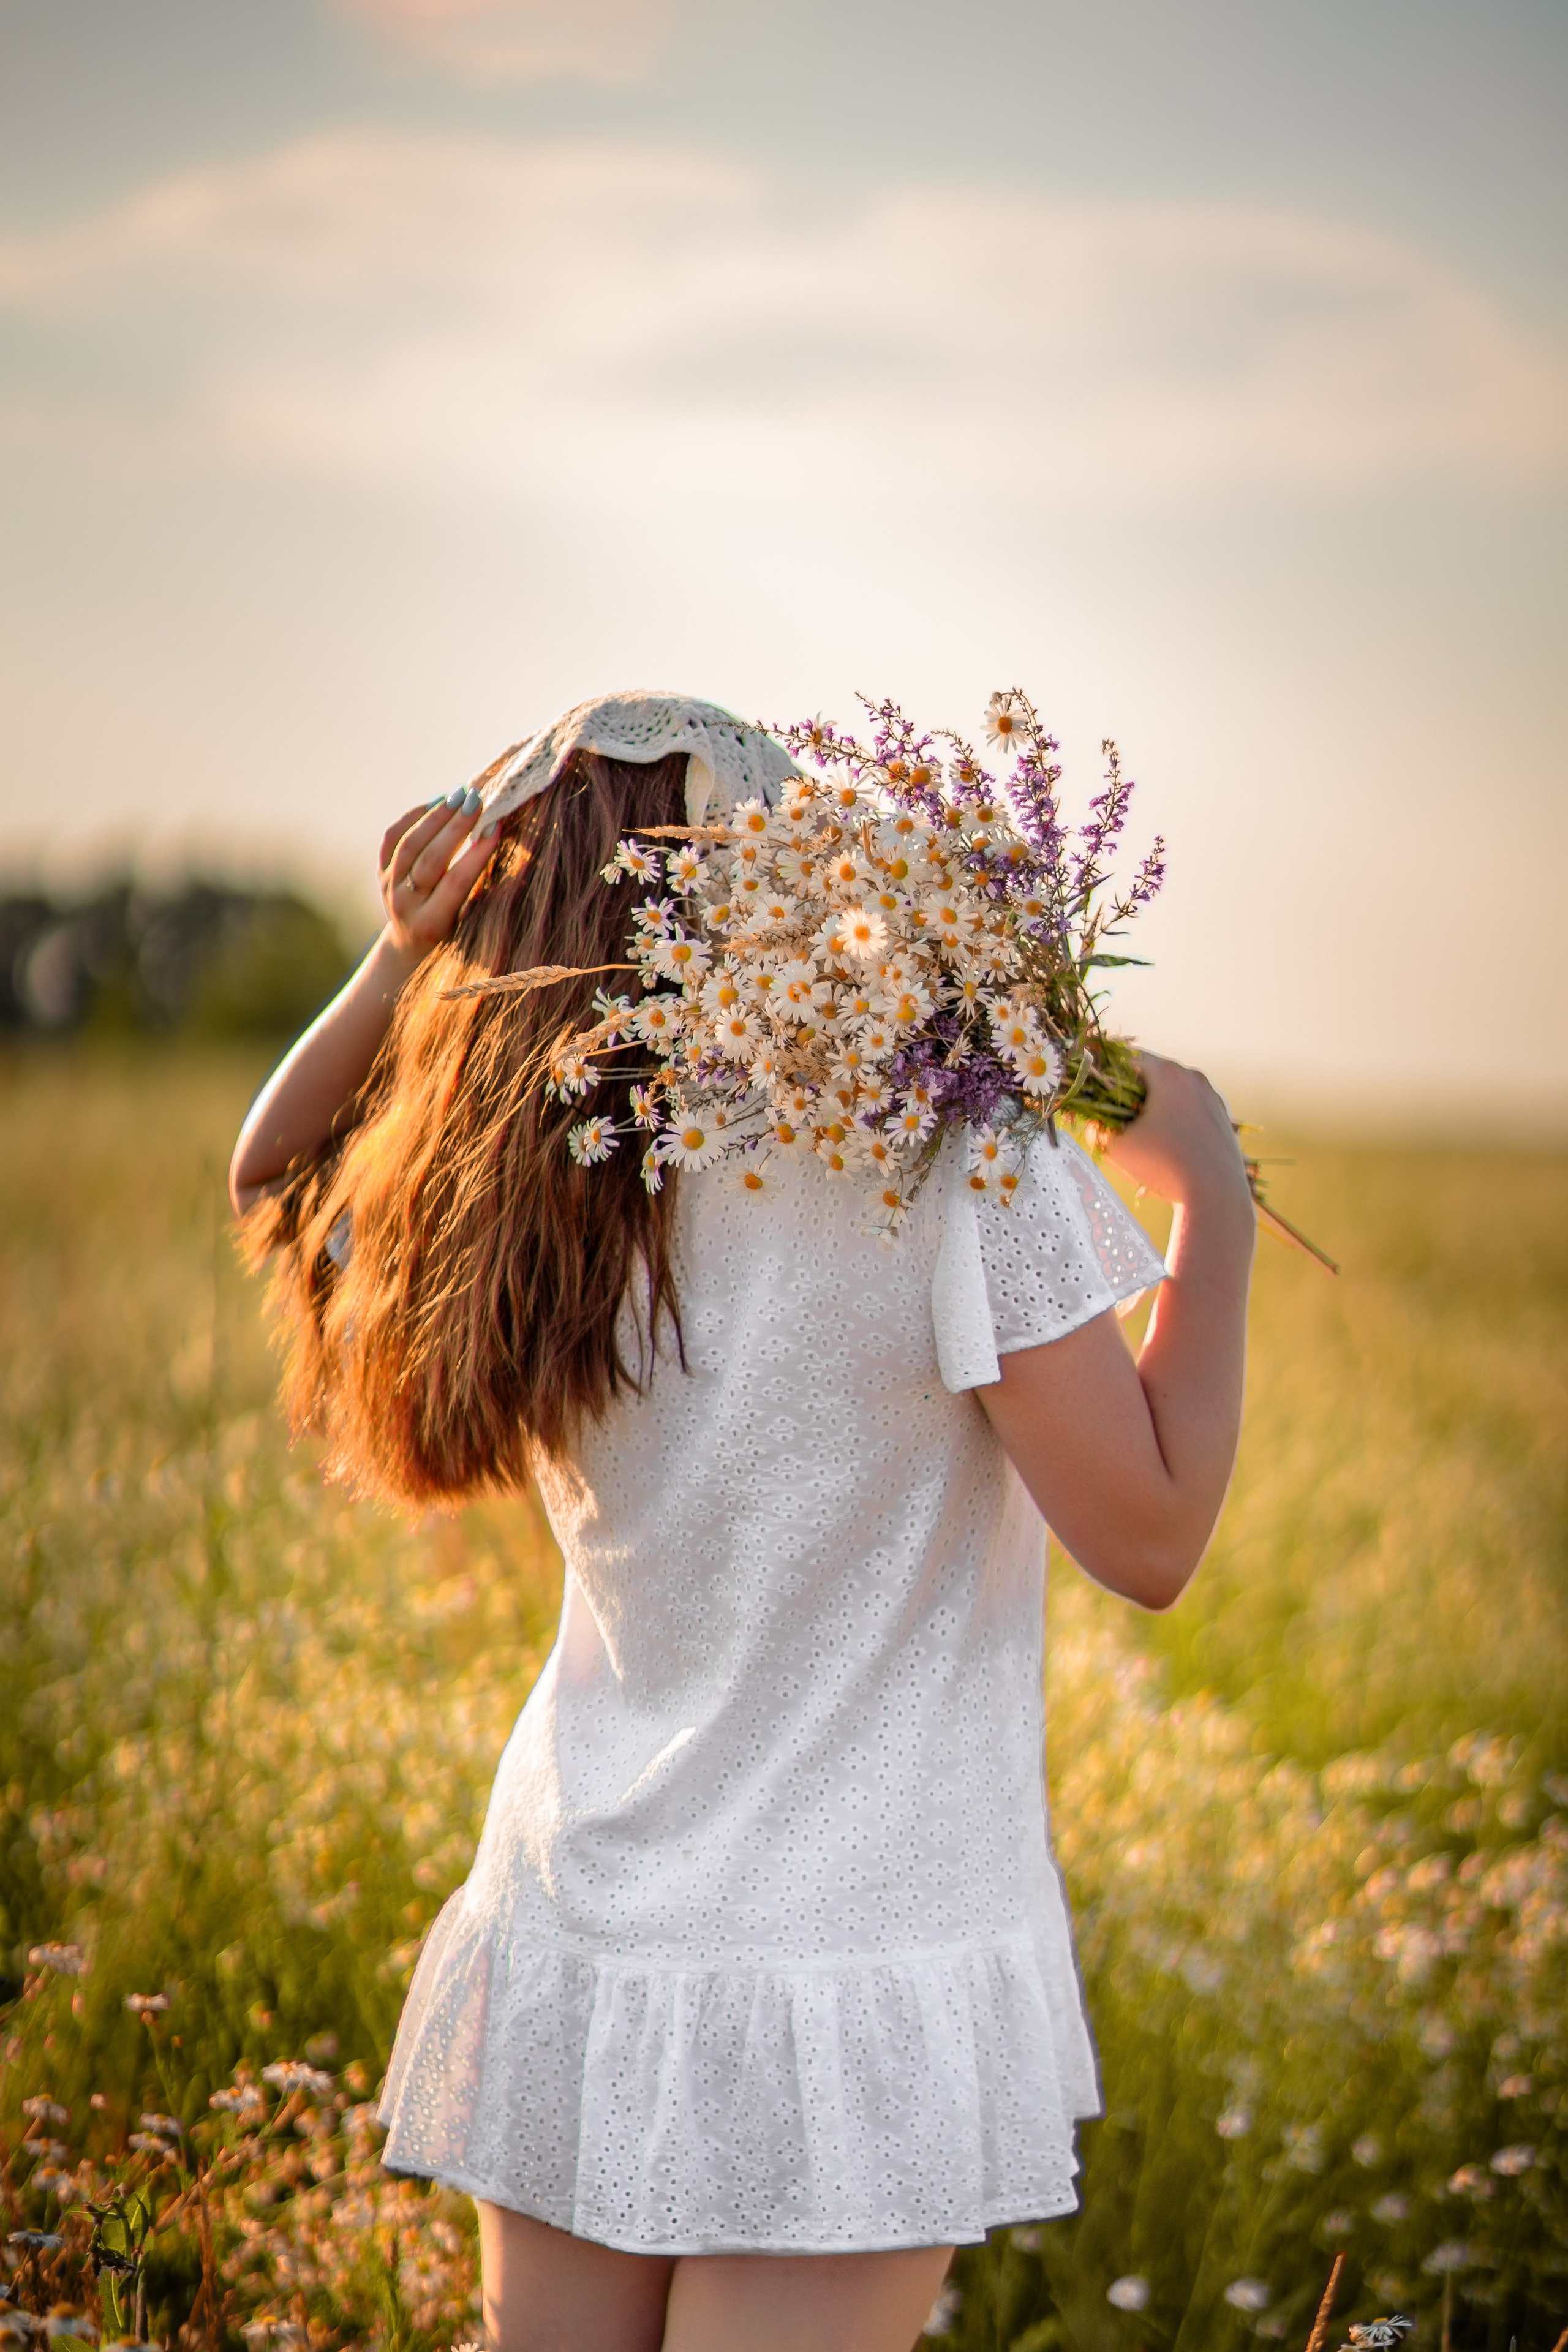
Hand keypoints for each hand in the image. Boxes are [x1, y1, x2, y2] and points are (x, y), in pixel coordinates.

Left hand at [377, 790, 495, 964]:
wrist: (409, 942)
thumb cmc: (453, 929)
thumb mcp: (468, 920)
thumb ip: (479, 887)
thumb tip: (504, 844)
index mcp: (432, 923)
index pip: (456, 883)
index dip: (476, 854)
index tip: (495, 827)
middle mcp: (405, 904)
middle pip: (430, 859)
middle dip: (455, 827)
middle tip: (475, 800)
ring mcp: (389, 886)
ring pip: (408, 844)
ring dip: (436, 816)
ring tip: (458, 795)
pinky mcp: (380, 871)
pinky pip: (392, 837)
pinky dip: (414, 816)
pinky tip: (436, 802)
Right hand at [1105, 1051, 1251, 1214]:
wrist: (1216, 1194)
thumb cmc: (1163, 1166)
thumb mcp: (1116, 1147)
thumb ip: (1097, 1129)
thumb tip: (1093, 1123)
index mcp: (1168, 1074)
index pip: (1128, 1057)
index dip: (1106, 1071)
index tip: (1095, 1088)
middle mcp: (1193, 1078)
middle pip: (1152, 1074)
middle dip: (1130, 1092)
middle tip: (1113, 1114)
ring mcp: (1212, 1097)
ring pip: (1173, 1093)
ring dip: (1154, 1106)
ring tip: (1141, 1133)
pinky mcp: (1222, 1118)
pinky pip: (1190, 1110)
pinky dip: (1175, 1120)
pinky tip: (1167, 1146)